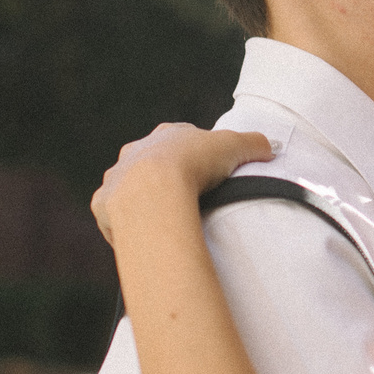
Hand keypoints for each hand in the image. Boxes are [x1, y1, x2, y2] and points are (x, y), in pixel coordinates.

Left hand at [91, 124, 274, 244]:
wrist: (153, 188)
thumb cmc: (193, 164)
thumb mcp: (235, 147)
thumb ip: (253, 144)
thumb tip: (269, 146)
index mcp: (165, 136)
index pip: (180, 142)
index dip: (194, 156)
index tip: (206, 172)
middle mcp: (134, 153)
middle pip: (149, 164)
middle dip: (164, 179)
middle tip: (185, 199)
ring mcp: (116, 179)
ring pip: (128, 190)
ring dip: (142, 203)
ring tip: (163, 221)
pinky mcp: (104, 206)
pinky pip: (113, 218)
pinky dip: (126, 227)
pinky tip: (144, 237)